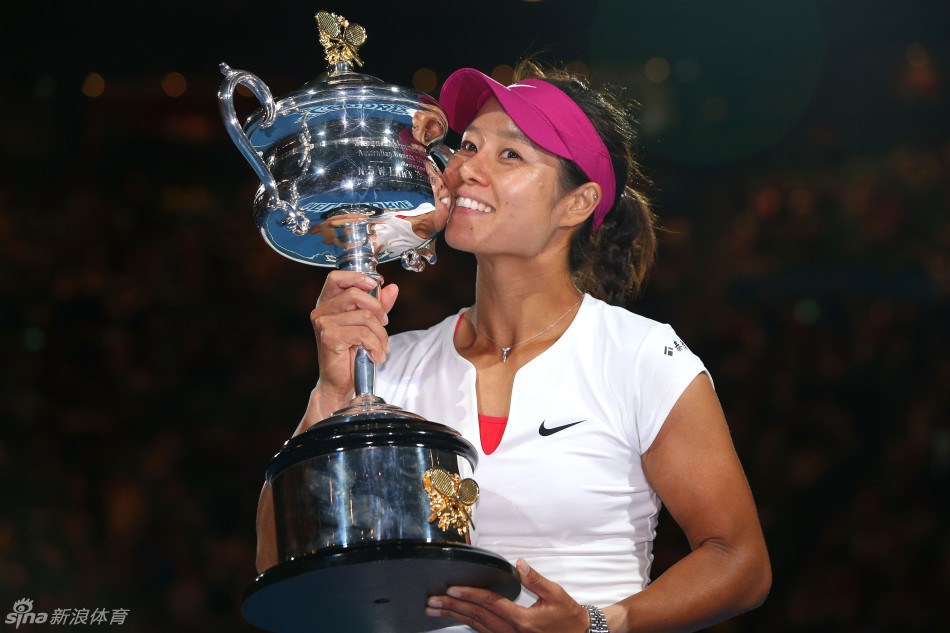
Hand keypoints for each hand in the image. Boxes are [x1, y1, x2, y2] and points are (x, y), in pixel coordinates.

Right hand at [308, 270, 398, 404]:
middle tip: (385, 324)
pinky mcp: (330, 337)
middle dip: (377, 308)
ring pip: (363, 316)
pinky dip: (376, 345)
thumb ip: (378, 305)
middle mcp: (321, 311)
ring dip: (380, 334)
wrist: (339, 382)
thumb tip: (392, 288)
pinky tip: (376, 355)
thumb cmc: (351, 354)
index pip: (337, 278)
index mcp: (327, 303)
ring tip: (382, 346)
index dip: (358, 277)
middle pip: (355, 294)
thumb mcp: (367, 325)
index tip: (376, 285)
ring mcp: (323, 323)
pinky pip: (362, 333)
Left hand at [426, 559, 589, 632]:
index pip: (490, 605)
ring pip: (477, 628)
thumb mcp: (556, 595)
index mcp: (522, 621)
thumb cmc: (568, 617)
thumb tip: (519, 564)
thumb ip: (536, 580)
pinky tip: (456, 618)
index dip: (470, 596)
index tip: (452, 589)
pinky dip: (469, 625)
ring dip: (455, 618)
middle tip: (432, 601)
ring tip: (436, 611)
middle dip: (453, 608)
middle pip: (477, 618)